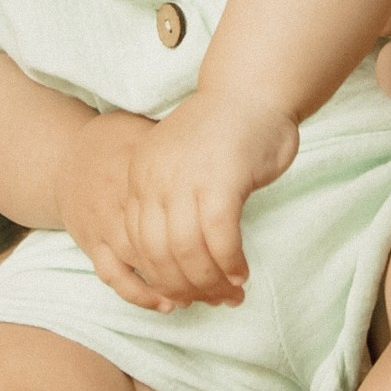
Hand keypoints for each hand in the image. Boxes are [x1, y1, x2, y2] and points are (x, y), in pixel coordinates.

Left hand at [60, 90, 298, 308]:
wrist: (252, 89)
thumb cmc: (223, 132)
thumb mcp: (178, 165)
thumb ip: (170, 202)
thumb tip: (177, 259)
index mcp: (140, 176)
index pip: (138, 244)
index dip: (159, 278)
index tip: (183, 295)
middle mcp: (155, 178)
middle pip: (159, 255)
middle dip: (185, 288)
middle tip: (211, 302)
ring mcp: (186, 179)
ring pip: (188, 252)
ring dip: (210, 282)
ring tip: (230, 293)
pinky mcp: (221, 180)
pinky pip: (220, 238)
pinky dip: (229, 263)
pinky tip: (241, 273)